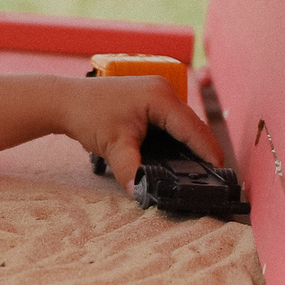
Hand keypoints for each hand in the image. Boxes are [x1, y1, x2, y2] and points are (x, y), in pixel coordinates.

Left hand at [57, 75, 223, 188]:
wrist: (64, 101)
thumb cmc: (88, 115)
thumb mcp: (113, 146)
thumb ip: (131, 171)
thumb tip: (142, 193)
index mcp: (161, 97)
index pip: (194, 129)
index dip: (209, 152)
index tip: (221, 175)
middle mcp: (164, 91)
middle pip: (192, 127)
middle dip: (203, 152)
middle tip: (212, 179)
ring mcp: (157, 93)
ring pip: (183, 126)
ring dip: (190, 147)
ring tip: (200, 173)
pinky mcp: (150, 100)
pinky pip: (172, 123)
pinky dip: (176, 141)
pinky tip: (178, 159)